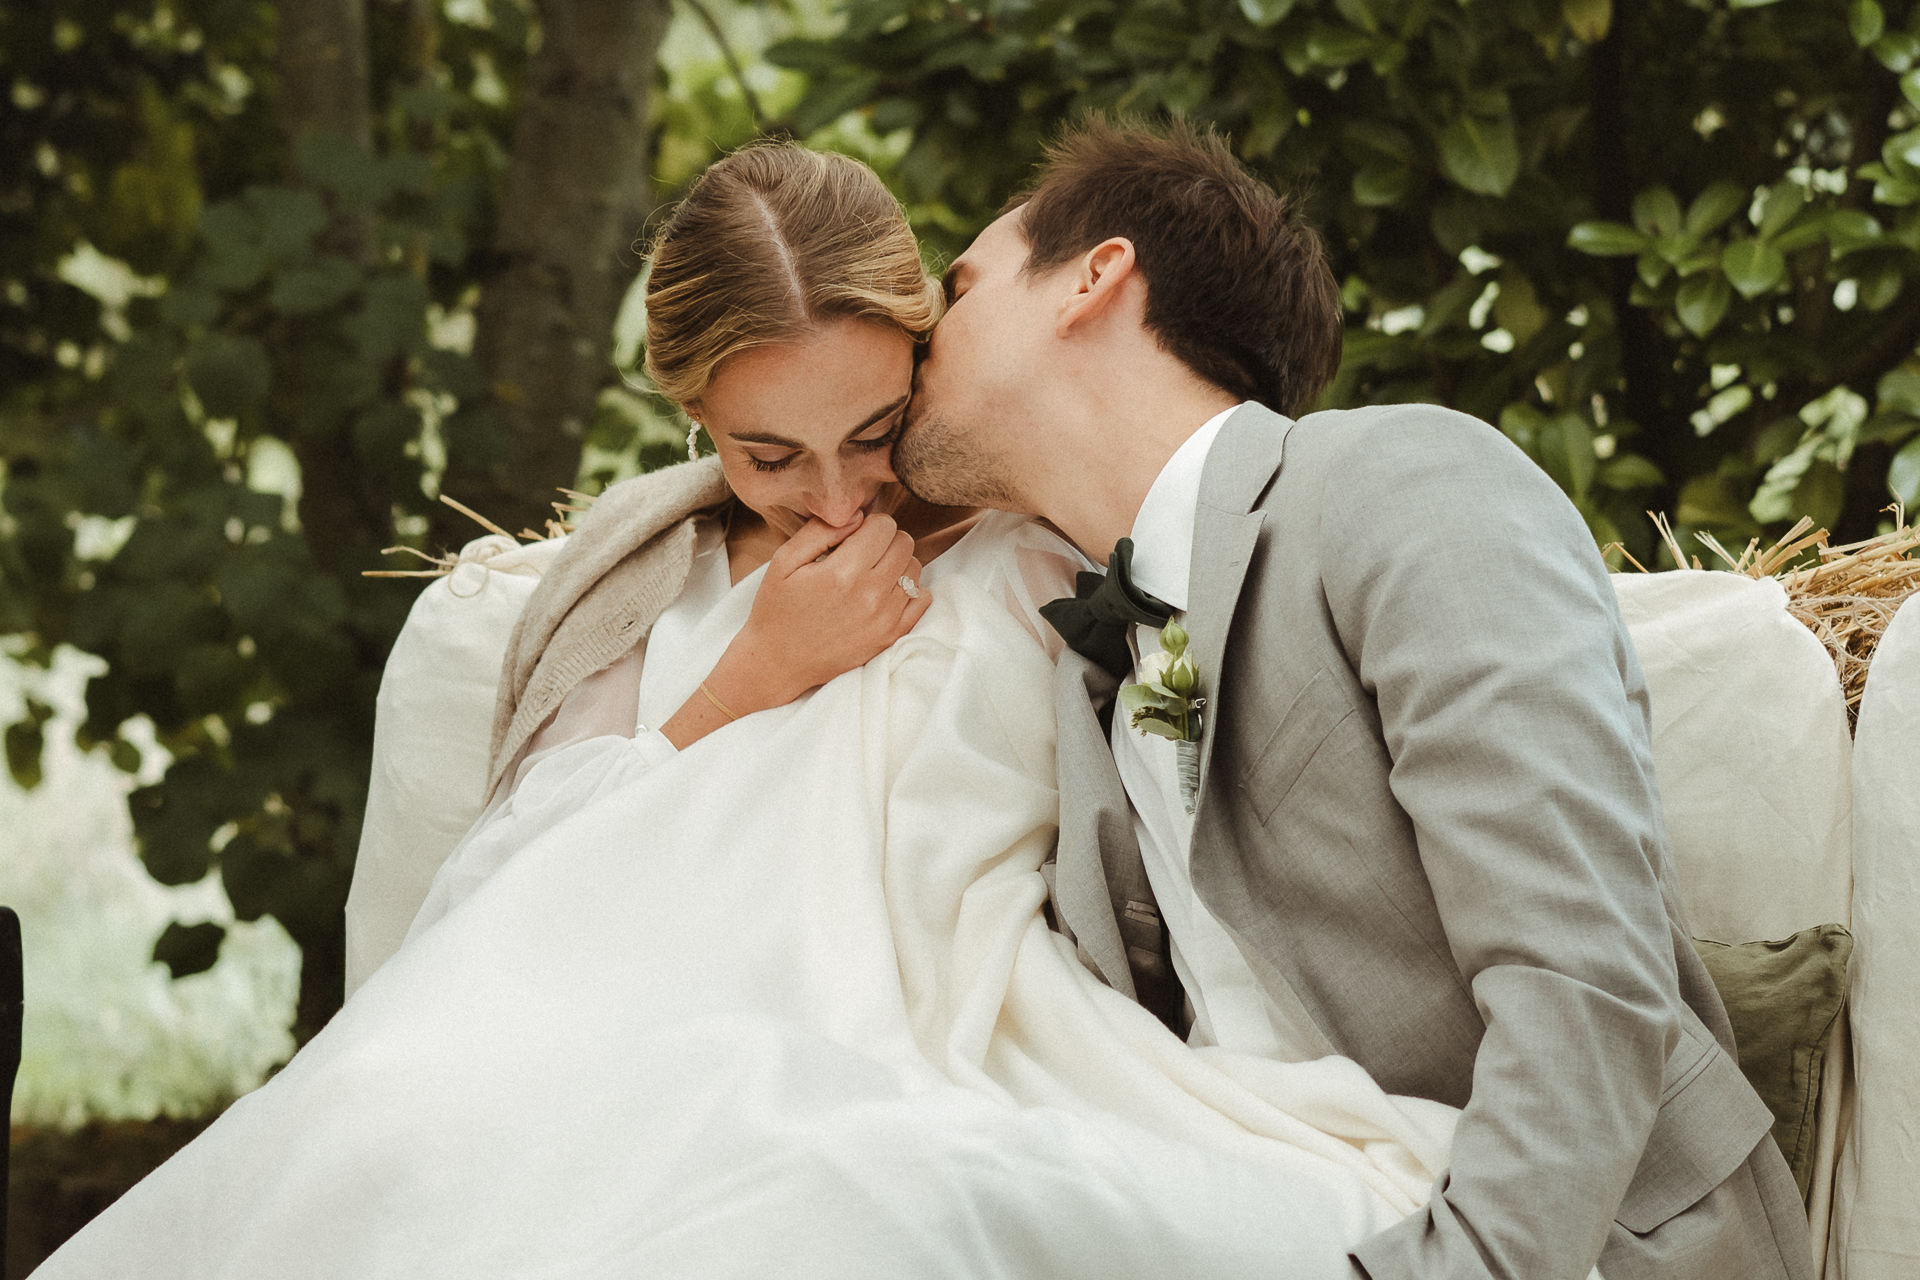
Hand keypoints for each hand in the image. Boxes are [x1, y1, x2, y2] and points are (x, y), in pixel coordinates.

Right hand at [660, 513, 930, 748]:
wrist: (777, 663)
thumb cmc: (777, 609)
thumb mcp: (784, 561)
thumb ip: (820, 530)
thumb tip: (857, 516)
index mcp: (843, 572)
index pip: (884, 525)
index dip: (868, 524)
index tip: (852, 536)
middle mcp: (870, 595)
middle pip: (904, 543)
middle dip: (884, 540)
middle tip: (861, 553)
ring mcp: (885, 618)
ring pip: (914, 568)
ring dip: (896, 564)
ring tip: (869, 574)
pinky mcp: (891, 636)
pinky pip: (922, 599)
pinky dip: (909, 590)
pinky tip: (884, 593)